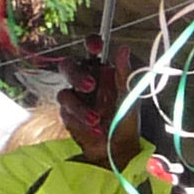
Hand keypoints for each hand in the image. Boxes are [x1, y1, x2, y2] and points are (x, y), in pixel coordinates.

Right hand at [58, 43, 143, 170]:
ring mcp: (74, 97)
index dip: (90, 44)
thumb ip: (124, 74)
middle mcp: (84, 80)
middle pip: (68, 67)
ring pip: (64, 93)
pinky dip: (80, 121)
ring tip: (97, 120)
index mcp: (101, 72)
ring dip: (80, 107)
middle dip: (76, 75)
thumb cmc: (125, 120)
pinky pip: (66, 113)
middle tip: (90, 86)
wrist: (118, 149)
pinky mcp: (67, 114)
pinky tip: (94, 130)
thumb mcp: (129, 97)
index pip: (91, 51)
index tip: (96, 47)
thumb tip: (123, 48)